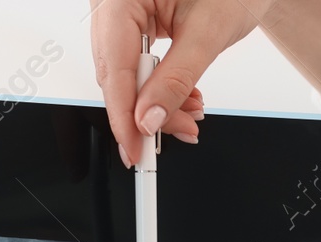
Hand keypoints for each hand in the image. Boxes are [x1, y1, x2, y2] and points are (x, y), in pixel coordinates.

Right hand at [89, 0, 265, 165]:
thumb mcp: (207, 33)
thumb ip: (176, 79)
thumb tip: (150, 118)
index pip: (113, 65)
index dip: (123, 114)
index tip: (135, 148)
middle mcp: (114, 3)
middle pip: (116, 73)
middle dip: (145, 111)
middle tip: (175, 133)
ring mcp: (122, 13)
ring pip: (126, 74)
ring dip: (155, 102)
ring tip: (189, 115)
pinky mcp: (136, 24)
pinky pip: (137, 65)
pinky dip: (160, 87)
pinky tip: (183, 98)